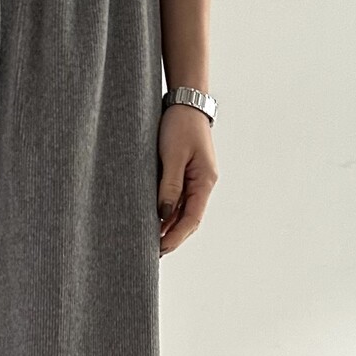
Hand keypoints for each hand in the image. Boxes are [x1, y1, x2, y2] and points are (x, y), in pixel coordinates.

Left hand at [157, 103, 217, 255]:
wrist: (186, 102)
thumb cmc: (180, 125)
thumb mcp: (172, 156)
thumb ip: (169, 186)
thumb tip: (163, 215)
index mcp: (204, 181)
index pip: (192, 218)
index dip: (176, 237)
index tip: (160, 250)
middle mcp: (203, 184)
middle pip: (188, 219)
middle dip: (172, 237)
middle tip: (153, 253)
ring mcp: (195, 179)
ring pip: (182, 211)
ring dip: (168, 227)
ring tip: (151, 242)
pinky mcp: (186, 173)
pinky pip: (177, 199)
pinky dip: (167, 213)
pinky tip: (154, 221)